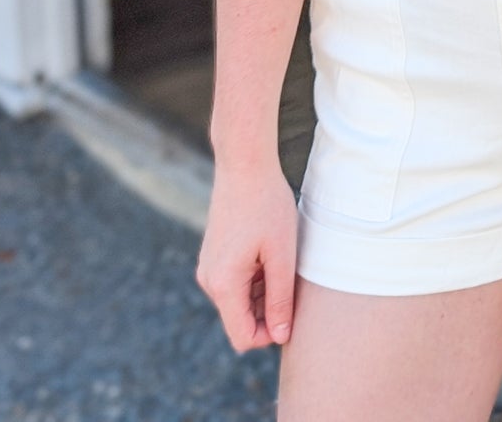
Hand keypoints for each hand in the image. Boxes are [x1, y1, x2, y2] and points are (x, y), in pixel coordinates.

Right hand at [196, 158, 297, 351]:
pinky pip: (234, 284)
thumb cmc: (267, 205)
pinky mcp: (213, 257)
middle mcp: (209, 281)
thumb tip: (280, 336)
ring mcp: (209, 268)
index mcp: (224, 285)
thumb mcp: (282, 254)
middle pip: (241, 320)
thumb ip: (280, 298)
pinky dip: (254, 279)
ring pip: (239, 302)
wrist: (244, 164)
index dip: (270, 334)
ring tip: (281, 260)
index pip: (243, 337)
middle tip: (291, 278)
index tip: (293, 310)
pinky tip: (270, 253)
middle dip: (268, 311)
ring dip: (263, 293)